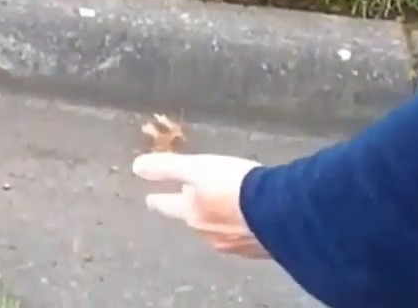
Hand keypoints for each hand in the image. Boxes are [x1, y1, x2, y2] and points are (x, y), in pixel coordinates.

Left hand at [132, 152, 269, 258]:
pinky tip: (252, 221)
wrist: (281, 212)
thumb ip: (166, 168)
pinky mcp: (259, 249)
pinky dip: (242, 227)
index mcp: (190, 213)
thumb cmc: (234, 186)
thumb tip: (136, 167)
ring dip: (218, 219)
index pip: (166, 205)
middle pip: (192, 220)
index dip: (158, 199)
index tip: (151, 199)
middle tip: (193, 202)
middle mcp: (207, 233)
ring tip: (225, 208)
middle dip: (191, 211)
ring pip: (217, 230)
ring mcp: (233, 245)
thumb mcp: (196, 168)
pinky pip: (243, 237)